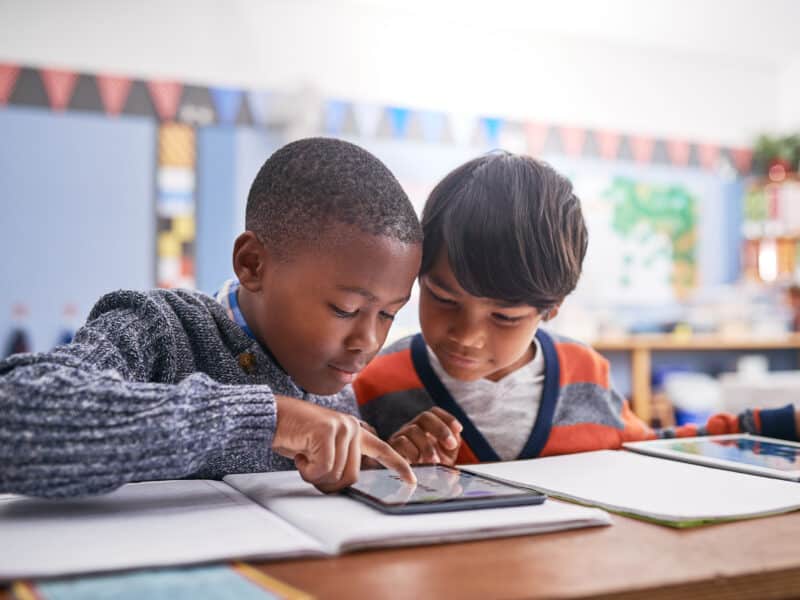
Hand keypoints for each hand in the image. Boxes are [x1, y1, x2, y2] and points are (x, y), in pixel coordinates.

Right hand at [272, 395, 415, 492]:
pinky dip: (307, 471)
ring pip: (336, 475)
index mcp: (354, 432)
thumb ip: (339, 460)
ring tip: (303, 456)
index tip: (412, 481)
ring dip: (314, 475)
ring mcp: (342, 427)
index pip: (382, 450)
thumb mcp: (321, 449)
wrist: (271, 417)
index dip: (398, 467)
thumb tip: (346, 484)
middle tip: (309, 468)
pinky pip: (323, 469)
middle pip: (351, 477)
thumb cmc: (294, 435)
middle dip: (328, 482)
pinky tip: (298, 455)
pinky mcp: (327, 431)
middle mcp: (352, 427)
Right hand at [389, 407, 462, 465]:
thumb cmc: (428, 470)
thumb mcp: (445, 457)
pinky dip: (413, 452)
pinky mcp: (391, 448)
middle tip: (451, 445)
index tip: (459, 430)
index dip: (448, 418)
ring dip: (427, 446)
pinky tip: (420, 464)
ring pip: (413, 430)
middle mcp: (412, 428)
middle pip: (425, 417)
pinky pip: (401, 443)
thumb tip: (456, 438)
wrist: (408, 485)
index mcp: (425, 428)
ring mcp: (400, 437)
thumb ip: (452, 445)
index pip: (434, 413)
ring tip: (435, 462)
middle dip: (441, 429)